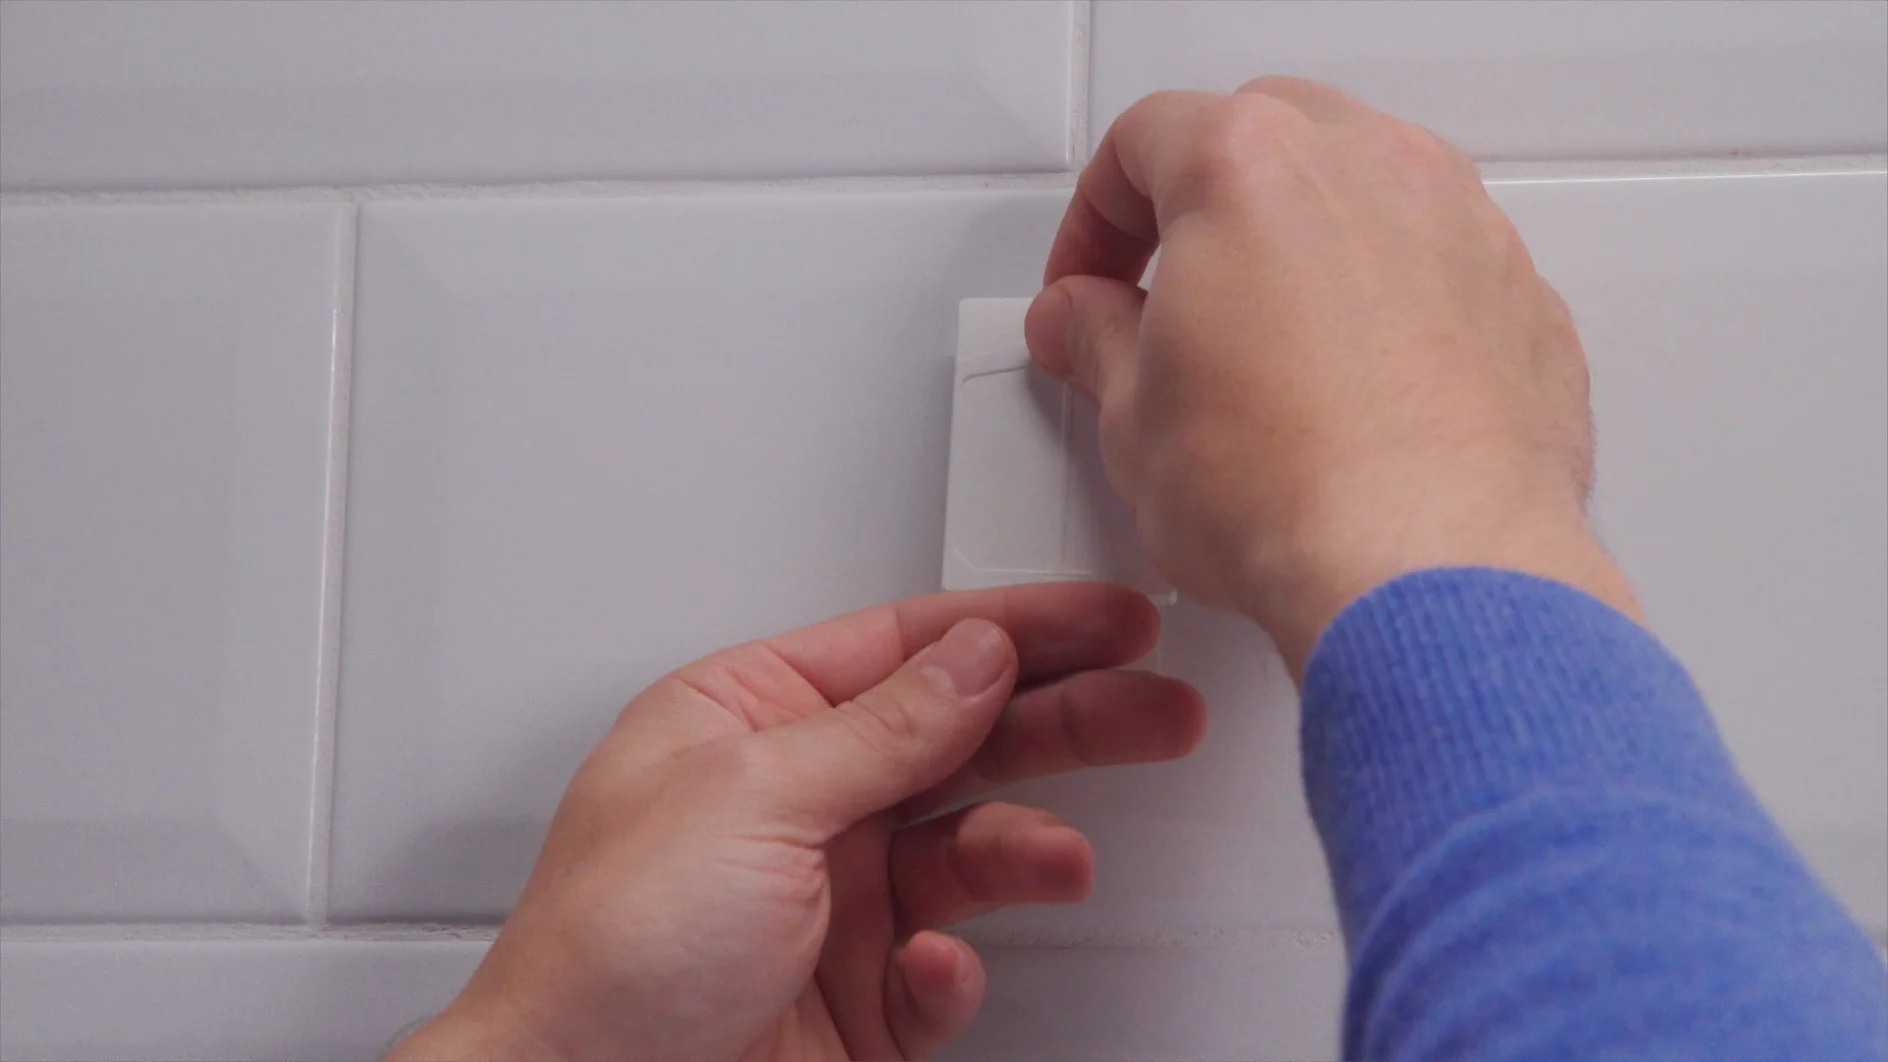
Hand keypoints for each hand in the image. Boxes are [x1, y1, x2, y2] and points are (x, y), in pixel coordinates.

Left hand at [389, 584, 1203, 1061]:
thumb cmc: (606, 957)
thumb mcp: (749, 800)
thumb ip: (882, 726)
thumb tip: (975, 652)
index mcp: (748, 722)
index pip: (909, 649)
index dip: (1018, 628)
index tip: (1110, 620)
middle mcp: (798, 802)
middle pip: (962, 737)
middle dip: (1066, 721)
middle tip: (1157, 709)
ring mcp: (832, 901)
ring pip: (970, 850)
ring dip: (1025, 849)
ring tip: (1060, 859)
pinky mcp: (858, 996)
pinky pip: (946, 965)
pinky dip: (954, 968)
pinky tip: (931, 967)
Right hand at [1025, 77, 1641, 676]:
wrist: (1432, 575)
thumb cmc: (1292, 493)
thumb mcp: (1133, 419)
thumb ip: (1096, 341)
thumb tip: (1084, 322)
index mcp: (1251, 166)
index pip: (1145, 140)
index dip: (1094, 217)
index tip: (1088, 283)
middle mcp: (1369, 168)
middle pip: (1264, 136)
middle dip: (1204, 205)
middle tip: (1168, 296)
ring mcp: (1461, 224)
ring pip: (1364, 190)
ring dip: (1306, 245)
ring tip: (1268, 346)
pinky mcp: (1520, 298)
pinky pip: (1438, 264)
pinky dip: (1391, 300)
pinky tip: (1355, 389)